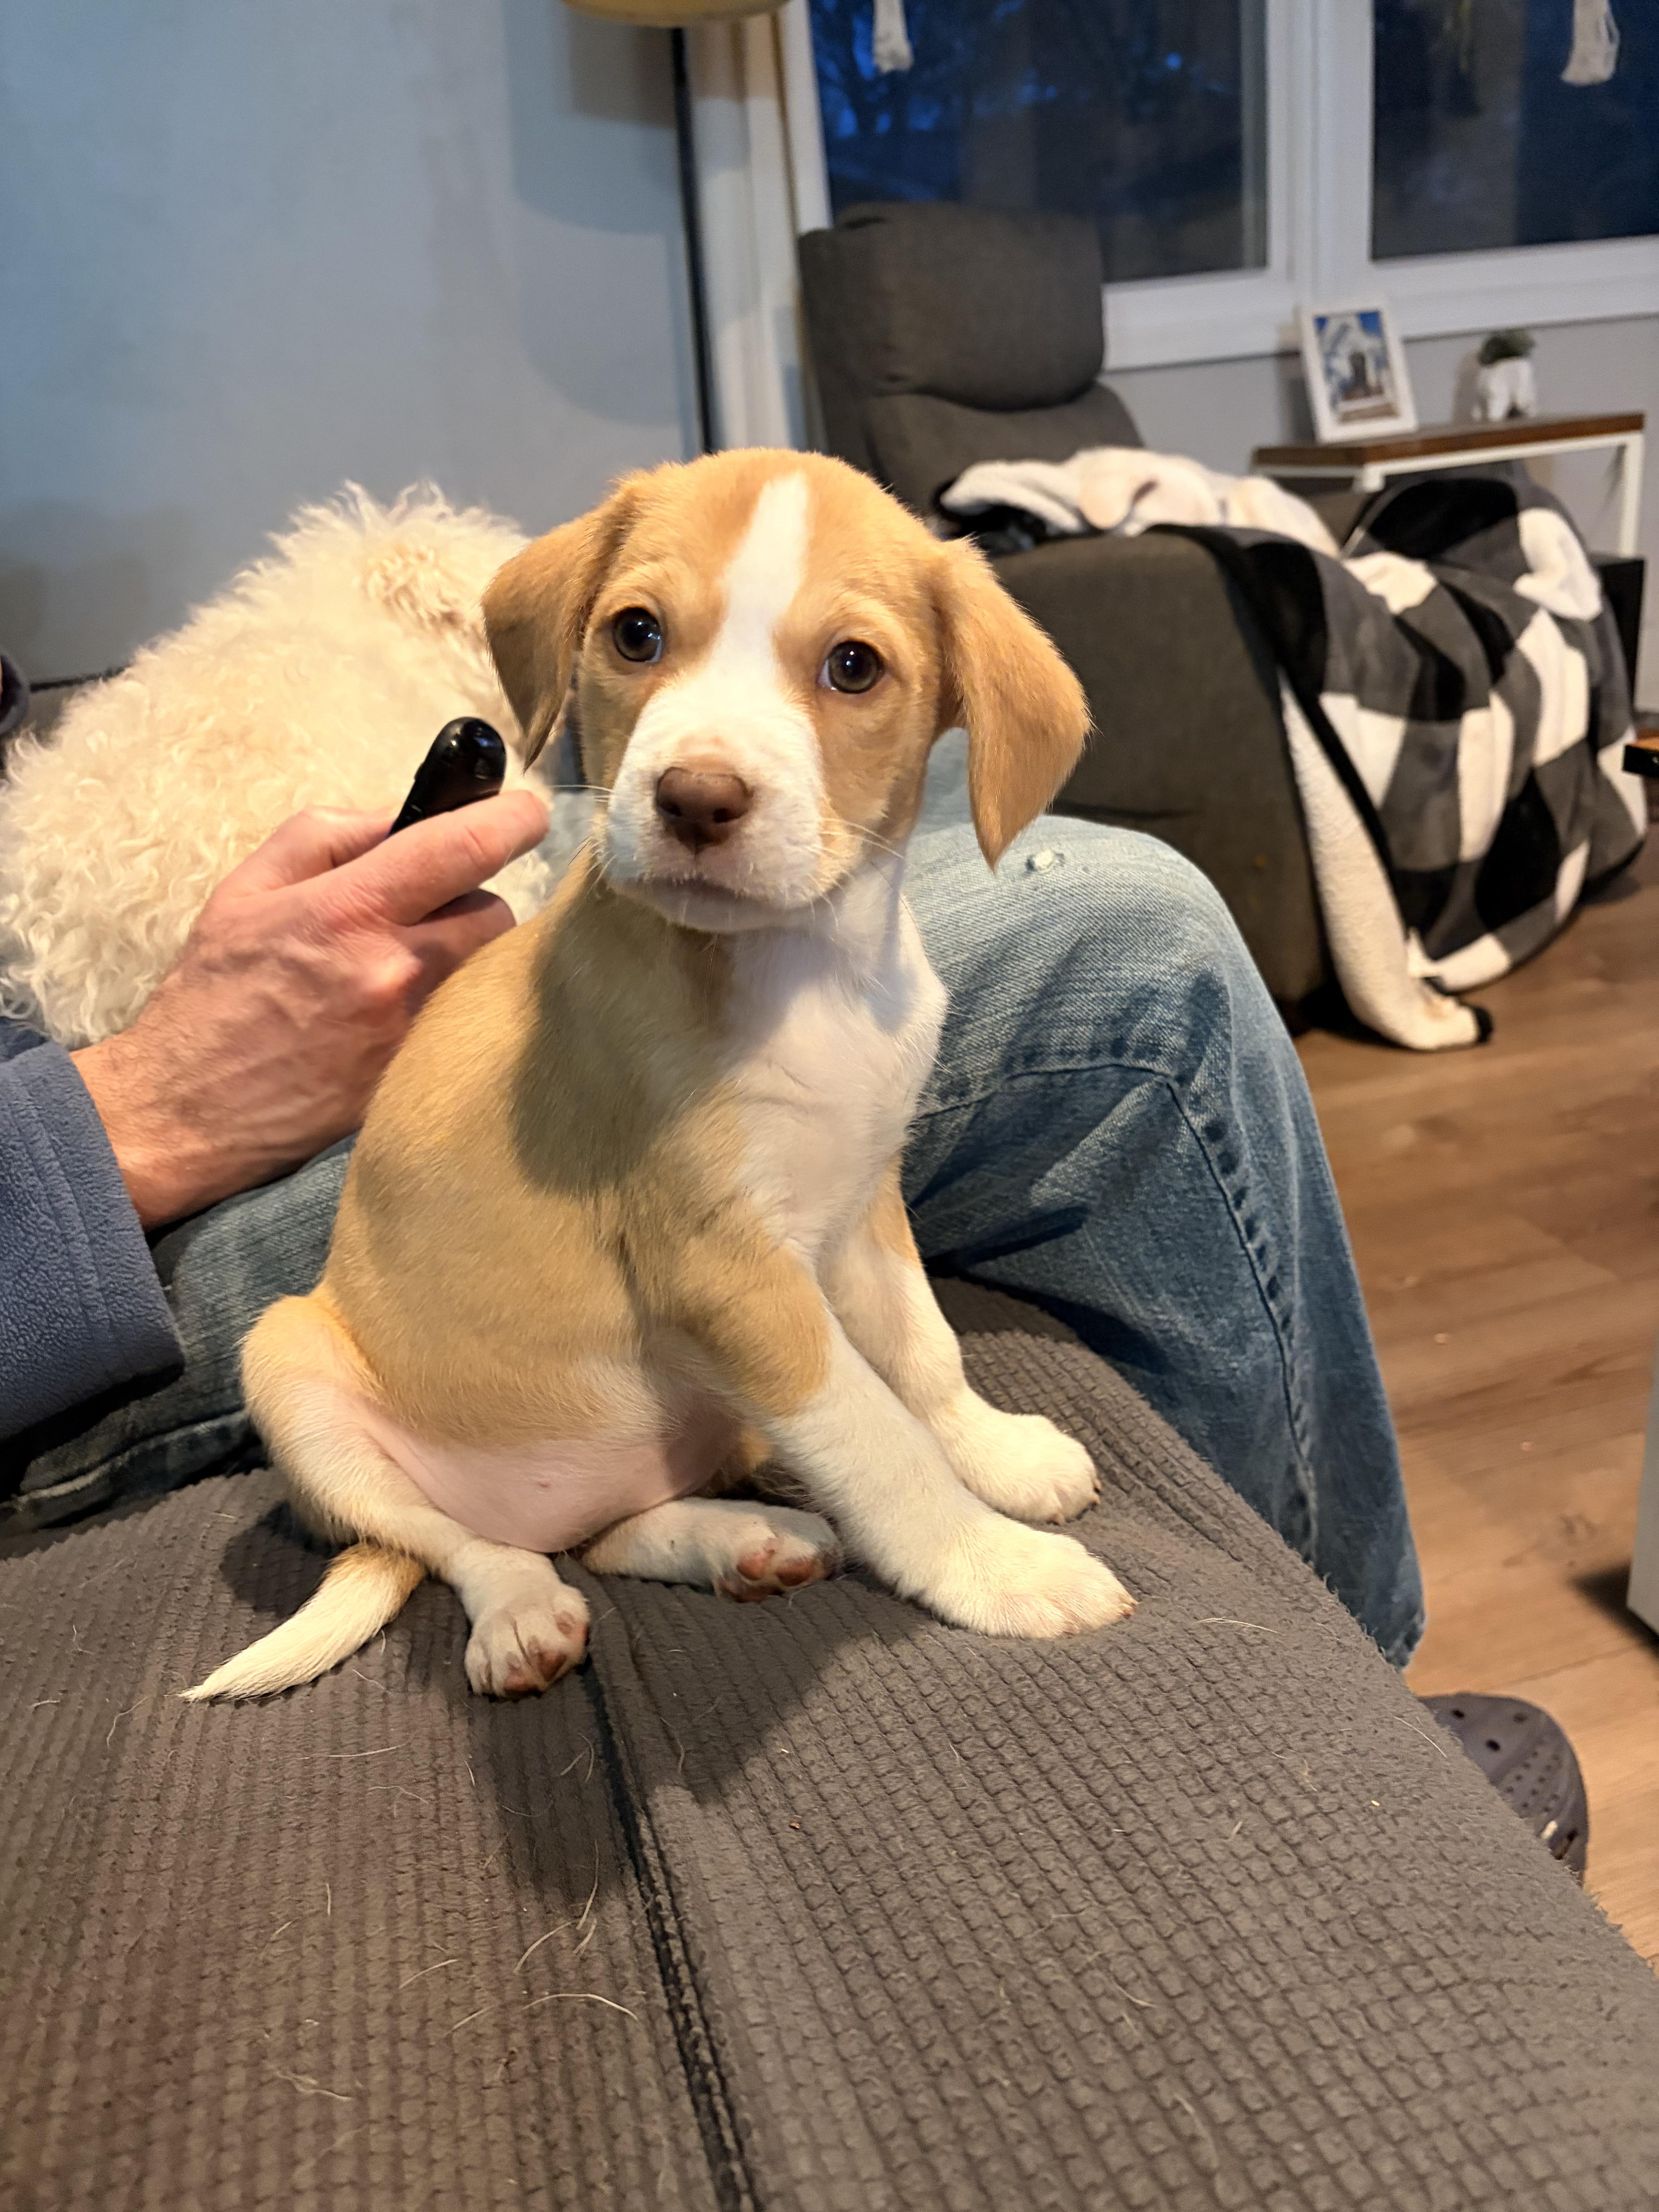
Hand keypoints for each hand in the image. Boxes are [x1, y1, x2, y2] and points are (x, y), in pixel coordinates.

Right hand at [72, 793, 548, 1228]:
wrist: (185, 1110)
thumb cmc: (213, 994)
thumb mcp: (247, 889)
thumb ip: (328, 835)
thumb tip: (400, 816)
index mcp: (349, 910)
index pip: (464, 848)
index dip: (512, 820)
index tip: (526, 812)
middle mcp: (394, 970)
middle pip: (494, 913)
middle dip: (471, 902)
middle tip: (425, 912)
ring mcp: (413, 1030)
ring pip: (487, 971)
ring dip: (464, 956)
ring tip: (404, 967)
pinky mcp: (418, 1077)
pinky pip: (465, 1024)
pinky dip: (449, 1008)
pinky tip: (395, 1017)